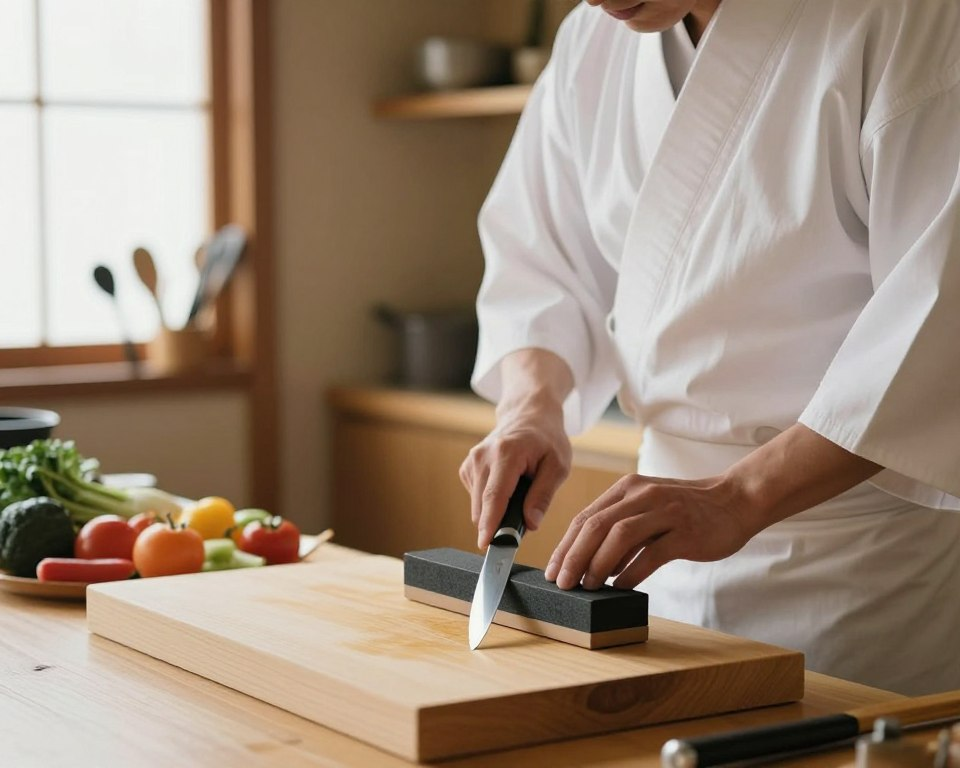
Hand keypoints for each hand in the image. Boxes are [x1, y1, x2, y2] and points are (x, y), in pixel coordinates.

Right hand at [460, 402, 571, 548]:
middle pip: (483, 505)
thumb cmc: (547, 439)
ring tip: (520, 497)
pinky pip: (477, 499)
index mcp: (507, 453)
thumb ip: (543, 495)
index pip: (495, 495)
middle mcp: (483, 456)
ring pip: (478, 506)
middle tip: (521, 527)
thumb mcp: (558, 466)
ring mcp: (472, 461)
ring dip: (496, 513)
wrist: (528, 415)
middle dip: (498, 525)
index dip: (490, 524)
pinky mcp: (467, 468)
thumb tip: (530, 524)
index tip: (486, 545)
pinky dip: (491, 503)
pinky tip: (508, 489)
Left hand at [543, 473, 755, 589]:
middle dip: (573, 557)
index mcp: (627, 489)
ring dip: (597, 564)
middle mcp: (642, 496)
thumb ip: (621, 528)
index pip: (584, 517)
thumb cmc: (687, 510)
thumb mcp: (647, 508)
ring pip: (618, 536)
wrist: (736, 500)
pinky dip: (631, 572)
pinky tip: (621, 586)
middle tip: (562, 583)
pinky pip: (651, 553)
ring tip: (587, 586)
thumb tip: (593, 564)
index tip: (553, 570)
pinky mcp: (685, 531)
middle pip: (595, 525)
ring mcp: (664, 512)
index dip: (565, 546)